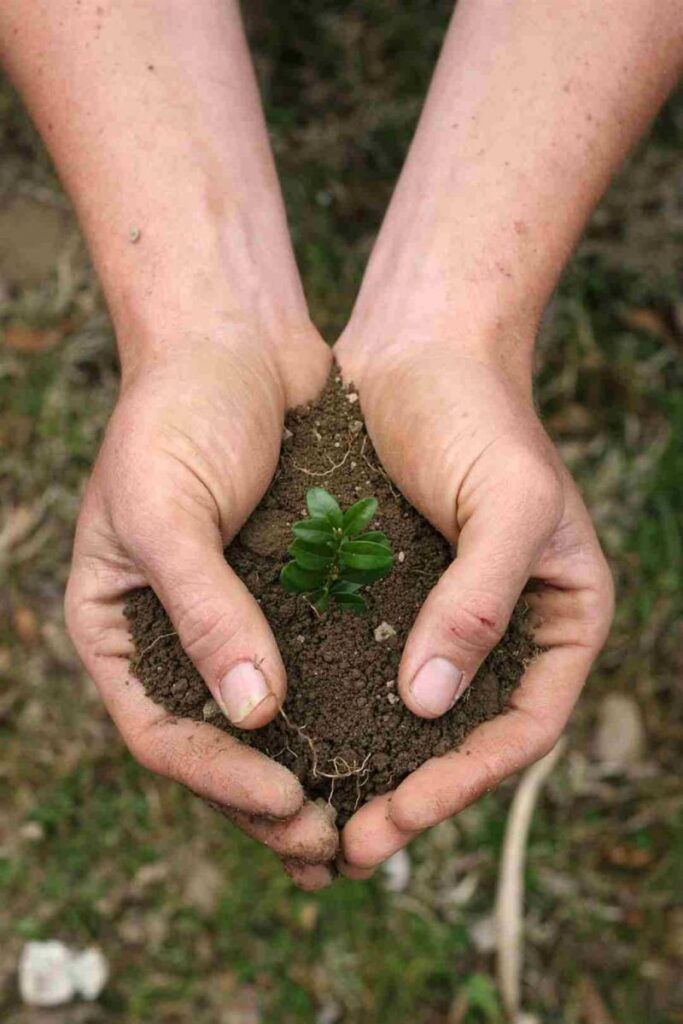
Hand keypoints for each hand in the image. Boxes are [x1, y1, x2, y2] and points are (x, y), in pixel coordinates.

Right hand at [66, 326, 337, 889]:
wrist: (234, 341)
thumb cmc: (178, 412)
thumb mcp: (166, 509)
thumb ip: (202, 610)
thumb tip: (253, 712)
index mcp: (114, 625)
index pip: (158, 727)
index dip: (217, 776)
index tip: (285, 801)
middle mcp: (171, 633)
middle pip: (215, 744)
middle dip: (267, 800)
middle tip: (329, 846)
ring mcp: (230, 618)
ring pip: (267, 722)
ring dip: (310, 774)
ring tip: (358, 828)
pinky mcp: (284, 597)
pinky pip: (311, 671)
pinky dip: (339, 714)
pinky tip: (385, 745)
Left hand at [333, 335, 613, 875]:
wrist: (419, 350)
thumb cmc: (478, 416)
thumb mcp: (505, 503)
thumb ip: (480, 603)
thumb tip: (429, 704)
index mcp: (562, 615)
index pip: (526, 723)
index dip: (470, 780)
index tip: (403, 815)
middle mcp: (509, 627)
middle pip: (470, 737)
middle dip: (416, 795)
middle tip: (352, 847)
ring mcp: (449, 614)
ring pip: (418, 718)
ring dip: (375, 770)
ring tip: (321, 819)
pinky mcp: (395, 597)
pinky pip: (373, 672)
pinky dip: (344, 715)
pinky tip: (299, 744)